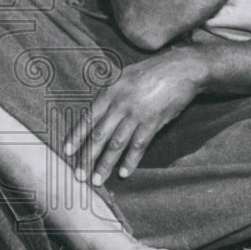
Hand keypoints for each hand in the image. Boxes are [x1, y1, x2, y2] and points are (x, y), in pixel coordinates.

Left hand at [63, 50, 204, 185]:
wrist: (182, 69)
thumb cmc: (153, 71)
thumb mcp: (126, 76)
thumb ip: (111, 94)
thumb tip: (99, 112)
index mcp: (110, 91)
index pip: (89, 118)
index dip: (77, 137)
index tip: (67, 153)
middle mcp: (120, 104)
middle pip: (100, 135)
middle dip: (88, 157)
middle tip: (79, 175)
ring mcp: (137, 114)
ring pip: (117, 144)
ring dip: (106, 164)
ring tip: (98, 180)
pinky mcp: (153, 122)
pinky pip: (139, 145)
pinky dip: (131, 160)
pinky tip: (124, 173)